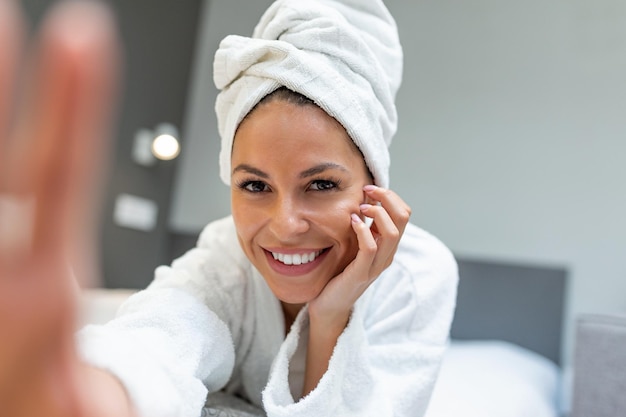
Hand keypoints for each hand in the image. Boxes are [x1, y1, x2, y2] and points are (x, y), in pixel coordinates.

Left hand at [0, 1, 119, 415]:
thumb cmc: (54, 410)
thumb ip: (90, 394)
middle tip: (2, 14)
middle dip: (1, 82)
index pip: (64, 176)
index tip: (84, 38)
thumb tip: (79, 364)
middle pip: (4, 160)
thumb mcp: (87, 407)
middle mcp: (2, 270)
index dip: (74, 102)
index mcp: (43, 295)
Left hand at [303, 185, 410, 395]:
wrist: (329, 305)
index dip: (390, 196)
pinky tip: (351, 222)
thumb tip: (363, 198)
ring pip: (392, 232)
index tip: (370, 188)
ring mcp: (376, 265)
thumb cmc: (340, 273)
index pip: (404, 213)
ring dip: (376, 212)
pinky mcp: (361, 273)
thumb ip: (364, 227)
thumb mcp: (355, 245)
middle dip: (387, 198)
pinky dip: (362, 230)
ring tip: (359, 209)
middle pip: (403, 217)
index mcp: (388, 245)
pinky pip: (370, 248)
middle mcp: (388, 254)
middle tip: (367, 191)